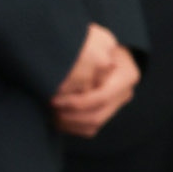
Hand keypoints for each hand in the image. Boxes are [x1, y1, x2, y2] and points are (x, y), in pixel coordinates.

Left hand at [53, 23, 139, 138]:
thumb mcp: (96, 42)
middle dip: (68, 116)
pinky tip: (55, 119)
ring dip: (68, 124)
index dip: (75, 102)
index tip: (52, 100)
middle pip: (96, 116)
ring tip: (48, 115)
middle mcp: (124, 93)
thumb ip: (85, 56)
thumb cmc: (97, 42)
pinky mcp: (107, 112)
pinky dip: (71, 128)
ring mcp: (117, 104)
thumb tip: (59, 68)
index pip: (100, 97)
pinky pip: (90, 129)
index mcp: (125, 76)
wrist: (110, 49)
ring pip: (93, 125)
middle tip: (47, 109)